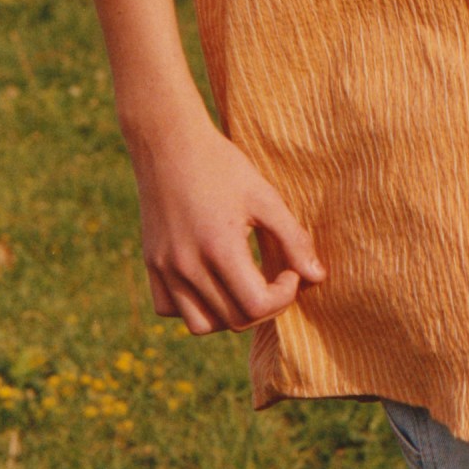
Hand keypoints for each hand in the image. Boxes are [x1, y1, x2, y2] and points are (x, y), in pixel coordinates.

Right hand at [127, 109, 326, 335]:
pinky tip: (212, 281)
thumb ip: (293, 238)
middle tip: (276, 277)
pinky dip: (193, 307)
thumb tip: (317, 276)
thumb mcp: (265, 196)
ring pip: (201, 325)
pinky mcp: (151, 264)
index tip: (290, 270)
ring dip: (230, 314)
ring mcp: (164, 268)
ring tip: (245, 285)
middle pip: (234, 319)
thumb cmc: (223, 165)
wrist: (170, 143)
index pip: (256, 305)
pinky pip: (170, 309)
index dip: (284, 295)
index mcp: (219, 248)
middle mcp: (187, 266)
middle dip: (265, 305)